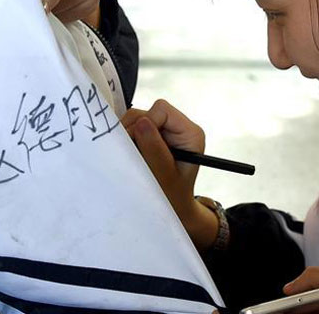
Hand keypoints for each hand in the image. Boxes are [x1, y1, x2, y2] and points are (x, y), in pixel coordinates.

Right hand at [121, 100, 219, 249]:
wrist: (173, 209)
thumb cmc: (172, 197)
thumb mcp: (164, 176)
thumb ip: (154, 150)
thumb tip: (142, 122)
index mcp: (190, 133)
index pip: (161, 110)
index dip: (145, 124)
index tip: (136, 146)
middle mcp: (179, 127)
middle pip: (147, 112)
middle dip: (133, 132)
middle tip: (132, 156)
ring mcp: (165, 130)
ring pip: (136, 119)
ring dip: (129, 137)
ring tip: (134, 159)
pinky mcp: (153, 135)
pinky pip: (133, 128)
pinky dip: (127, 140)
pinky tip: (132, 156)